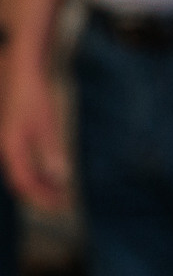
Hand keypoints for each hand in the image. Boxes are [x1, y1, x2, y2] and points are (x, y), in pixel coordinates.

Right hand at [1, 59, 69, 211]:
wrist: (23, 67)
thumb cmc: (34, 93)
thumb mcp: (47, 122)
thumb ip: (51, 150)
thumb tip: (59, 178)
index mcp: (11, 147)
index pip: (24, 183)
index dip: (42, 198)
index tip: (61, 208)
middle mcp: (6, 146)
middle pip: (21, 180)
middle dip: (41, 195)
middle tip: (64, 205)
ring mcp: (9, 139)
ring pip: (22, 171)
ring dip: (41, 184)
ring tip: (60, 192)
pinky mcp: (15, 133)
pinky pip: (23, 160)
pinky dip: (38, 170)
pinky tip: (51, 172)